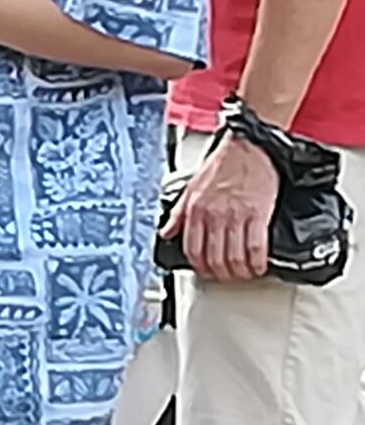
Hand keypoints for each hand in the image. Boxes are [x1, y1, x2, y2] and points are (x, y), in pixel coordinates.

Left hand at [173, 131, 277, 281]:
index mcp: (195, 211)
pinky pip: (257, 246)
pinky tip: (259, 266)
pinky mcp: (258, 214)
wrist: (248, 147)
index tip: (206, 273)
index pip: (192, 250)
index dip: (199, 267)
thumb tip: (166, 232)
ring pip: (234, 257)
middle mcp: (214, 216)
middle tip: (226, 277)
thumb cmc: (222, 164)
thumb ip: (178, 213)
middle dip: (220, 274)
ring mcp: (236, 216)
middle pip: (214, 258)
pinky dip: (258, 262)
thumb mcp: (190, 188)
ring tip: (243, 274)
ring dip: (239, 272)